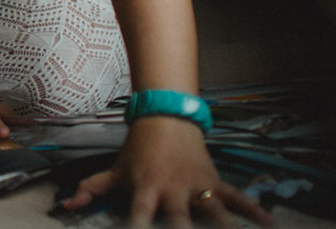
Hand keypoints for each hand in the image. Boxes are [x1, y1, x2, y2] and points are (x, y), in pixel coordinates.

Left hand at [60, 117, 273, 227]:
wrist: (166, 118)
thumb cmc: (137, 151)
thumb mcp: (115, 170)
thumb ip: (92, 191)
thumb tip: (65, 205)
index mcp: (146, 190)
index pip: (139, 217)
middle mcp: (173, 191)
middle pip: (180, 221)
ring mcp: (197, 187)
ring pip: (214, 213)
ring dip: (223, 228)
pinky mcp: (215, 182)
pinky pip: (237, 198)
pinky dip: (255, 209)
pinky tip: (270, 224)